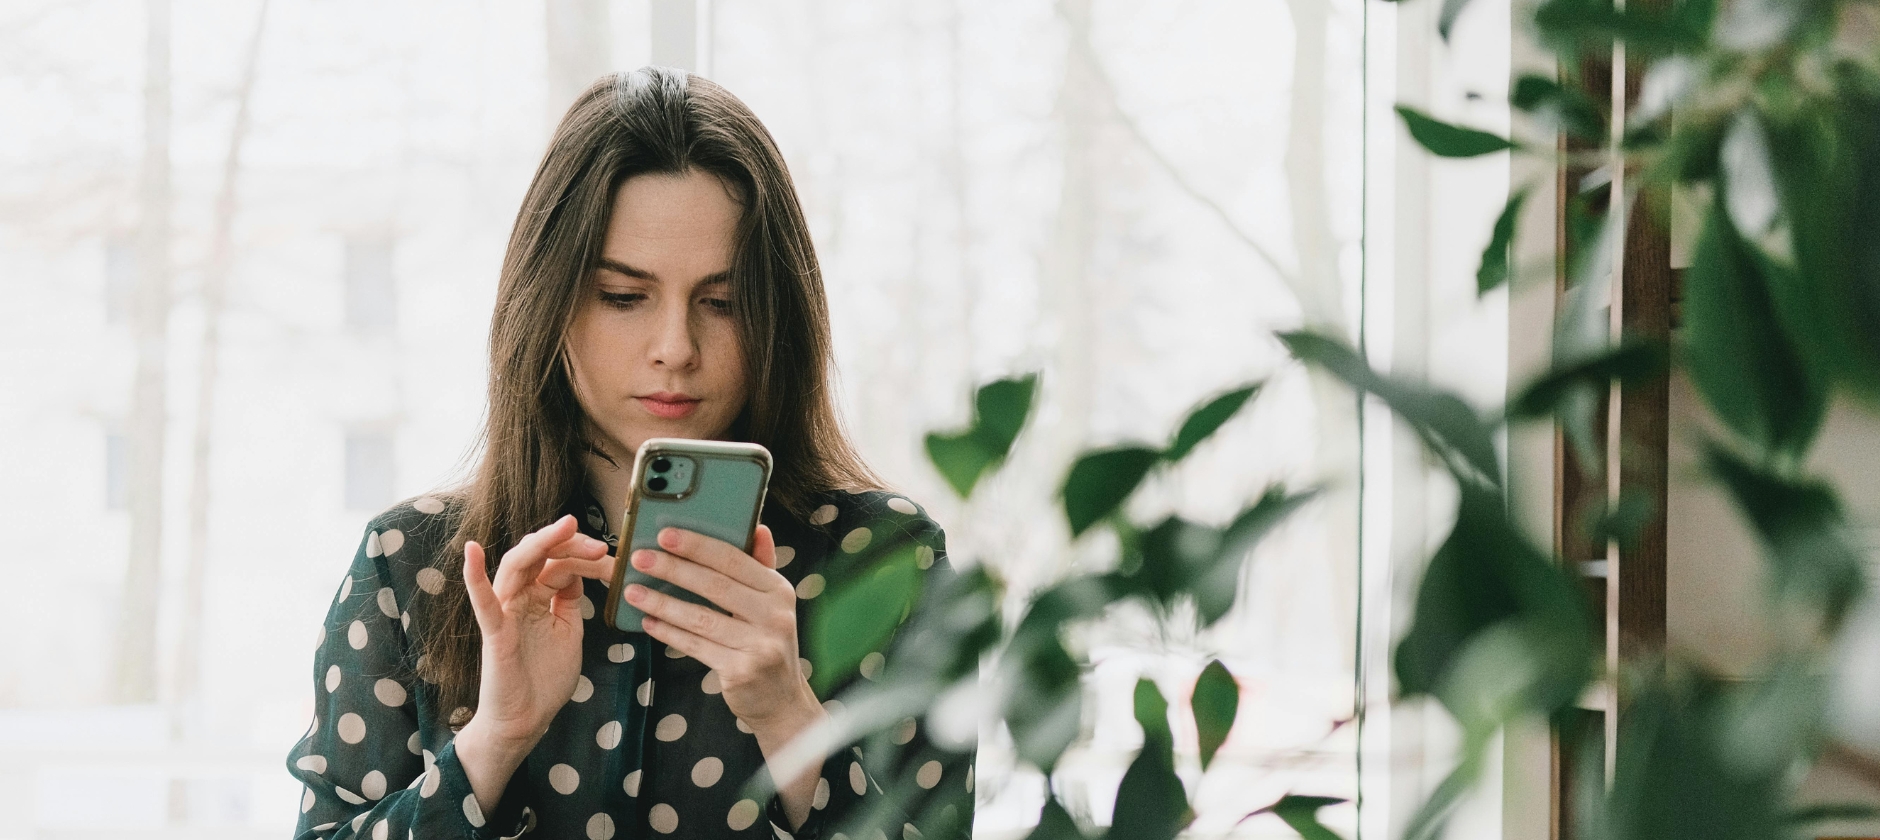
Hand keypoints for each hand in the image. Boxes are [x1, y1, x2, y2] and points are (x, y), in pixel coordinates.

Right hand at [459, 515, 612, 749]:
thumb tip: (576, 569)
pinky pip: (483, 602)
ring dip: (540, 543)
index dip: (583, 556)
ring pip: (517, 566)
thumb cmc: (545, 678)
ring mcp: (506, 612)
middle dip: (568, 544)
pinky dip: (474, 576)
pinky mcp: (495, 632)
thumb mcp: (568, 630)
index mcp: (538, 597)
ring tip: (564, 527)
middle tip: (597, 544)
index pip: (558, 562)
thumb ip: (570, 600)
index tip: (610, 558)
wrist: (527, 720)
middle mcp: (519, 598)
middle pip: (539, 556)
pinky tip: (472, 551)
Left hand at [627, 525, 822, 741]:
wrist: (781, 700)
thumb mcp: (771, 604)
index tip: (665, 534)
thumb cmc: (767, 643)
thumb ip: (760, 566)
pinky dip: (669, 633)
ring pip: (700, 618)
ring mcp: (760, 645)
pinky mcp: (741, 671)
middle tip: (639, 559)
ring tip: (633, 592)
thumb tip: (758, 528)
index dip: (698, 545)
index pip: (734, 559)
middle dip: (672, 569)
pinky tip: (648, 623)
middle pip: (714, 585)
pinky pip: (695, 646)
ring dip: (662, 603)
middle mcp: (774, 615)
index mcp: (778, 590)